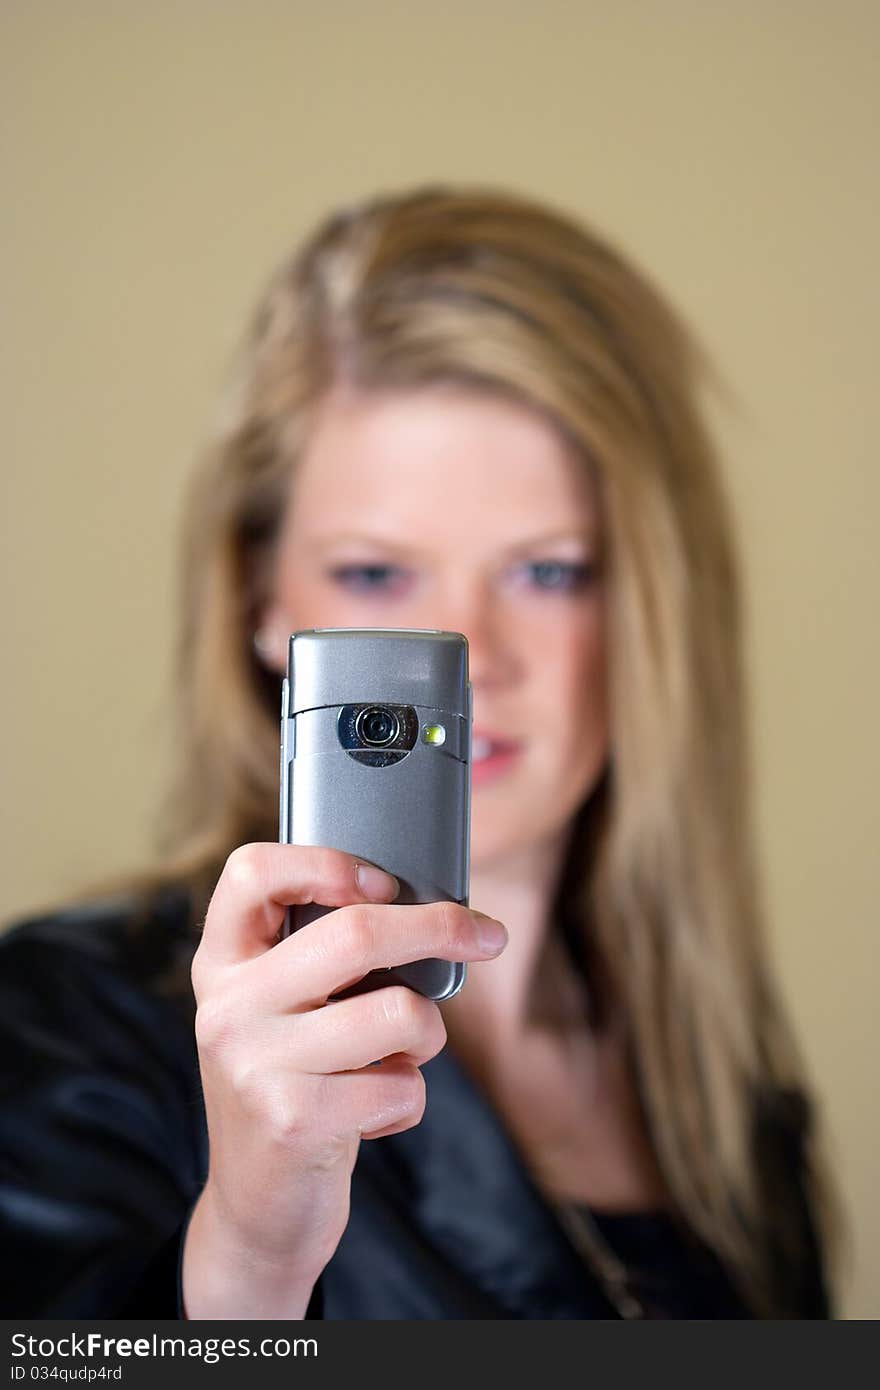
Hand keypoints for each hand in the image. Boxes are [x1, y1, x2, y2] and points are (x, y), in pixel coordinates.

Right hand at [181, 843, 507, 1317]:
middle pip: (356, 931)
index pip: (251, 871)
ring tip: (395, 1060)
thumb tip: (433, 912)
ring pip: (399, 1012)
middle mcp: (226, 1006)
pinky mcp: (291, 1121)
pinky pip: (402, 1085)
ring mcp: (254, 1064)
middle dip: (440, 927)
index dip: (325, 861)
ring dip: (425, 1037)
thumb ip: (322, 958)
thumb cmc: (293, 1087)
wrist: (258, 1210)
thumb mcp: (281, 1013)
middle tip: (487, 934)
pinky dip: (408, 1099)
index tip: (384, 882)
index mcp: (222, 964)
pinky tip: (371, 1114)